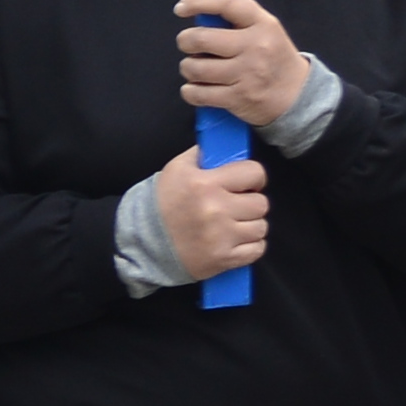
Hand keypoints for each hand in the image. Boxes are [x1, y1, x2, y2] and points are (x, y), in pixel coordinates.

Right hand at [146, 150, 269, 278]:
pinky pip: (257, 249)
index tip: (246, 183)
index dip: (253, 177)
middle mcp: (216, 210)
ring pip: (261, 227)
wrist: (144, 243)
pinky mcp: (223, 259)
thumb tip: (226, 146)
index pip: (254, 172)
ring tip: (234, 224)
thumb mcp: (176, 170)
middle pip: (261, 203)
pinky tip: (235, 240)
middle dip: (251, 202)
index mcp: (205, 184)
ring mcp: (221, 237)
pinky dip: (250, 246)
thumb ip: (203, 154)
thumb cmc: (162, 204)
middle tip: (237, 205)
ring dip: (251, 225)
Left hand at [171, 0, 306, 126]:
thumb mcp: (269, 29)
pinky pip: (197, 93)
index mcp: (263, 24)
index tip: (181, 8)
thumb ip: (244, 12)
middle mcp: (255, 47)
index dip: (198, 1)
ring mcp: (246, 74)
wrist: (298, 95)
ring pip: (195, 68)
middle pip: (201, 38)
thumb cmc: (276, 58)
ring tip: (196, 68)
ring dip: (188, 67)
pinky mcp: (237, 98)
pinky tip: (197, 88)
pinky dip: (190, 91)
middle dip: (186, 41)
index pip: (226, 3)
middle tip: (189, 45)